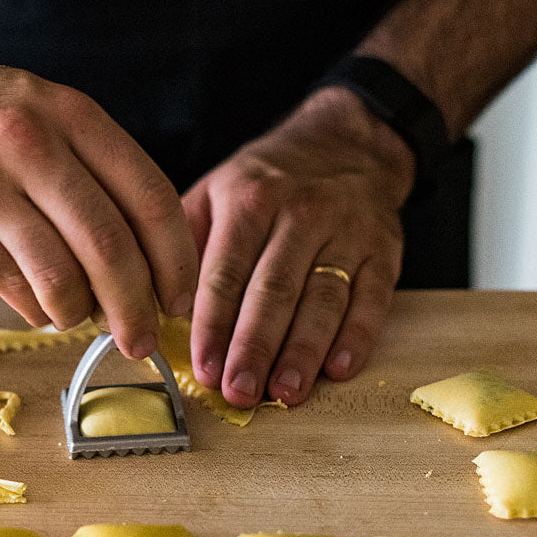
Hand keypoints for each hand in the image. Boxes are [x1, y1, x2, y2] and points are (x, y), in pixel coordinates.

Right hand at [0, 39, 197, 357]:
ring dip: (81, 314)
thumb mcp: (42, 112)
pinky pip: (11, 286)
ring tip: (82, 316)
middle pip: (110, 247)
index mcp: (71, 114)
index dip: (176, 260)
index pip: (150, 197)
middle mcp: (31, 145)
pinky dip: (36, 308)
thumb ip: (92, 173)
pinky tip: (41, 305)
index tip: (180, 298)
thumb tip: (141, 263)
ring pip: (60, 277)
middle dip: (136, 308)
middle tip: (144, 341)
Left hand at [183, 86, 414, 407]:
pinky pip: (372, 298)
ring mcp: (348, 232)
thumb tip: (152, 304)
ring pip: (323, 299)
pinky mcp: (384, 251)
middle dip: (254, 347)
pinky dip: (357, 337)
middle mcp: (301, 212)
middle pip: (274, 290)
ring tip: (285, 393)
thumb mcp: (216, 191)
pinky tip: (338, 369)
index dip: (213, 325)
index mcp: (250, 199)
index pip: (226, 272)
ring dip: (303, 351)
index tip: (203, 368)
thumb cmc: (268, 182)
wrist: (347, 143)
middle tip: (239, 392)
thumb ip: (186, 243)